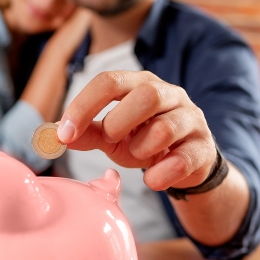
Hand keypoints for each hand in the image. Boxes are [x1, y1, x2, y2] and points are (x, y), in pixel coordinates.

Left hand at [57, 71, 217, 190]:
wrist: (184, 163)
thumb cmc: (144, 140)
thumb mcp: (112, 136)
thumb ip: (87, 132)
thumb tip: (56, 134)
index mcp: (140, 83)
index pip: (109, 81)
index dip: (83, 106)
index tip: (64, 133)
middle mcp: (169, 94)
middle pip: (146, 94)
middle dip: (119, 122)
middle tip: (112, 140)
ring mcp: (190, 119)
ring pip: (165, 127)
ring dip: (141, 149)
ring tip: (138, 156)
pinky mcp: (204, 147)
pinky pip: (183, 159)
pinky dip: (161, 173)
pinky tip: (153, 177)